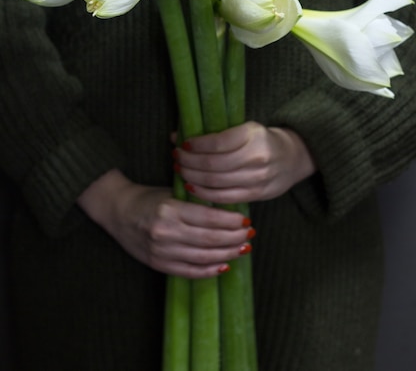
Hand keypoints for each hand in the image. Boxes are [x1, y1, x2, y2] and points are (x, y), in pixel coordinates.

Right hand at [77, 169, 253, 278]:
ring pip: (202, 257)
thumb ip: (195, 201)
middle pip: (209, 239)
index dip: (231, 221)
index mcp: (170, 209)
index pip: (208, 218)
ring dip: (227, 254)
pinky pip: (188, 271)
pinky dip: (208, 270)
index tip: (246, 220)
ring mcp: (161, 251)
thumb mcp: (171, 191)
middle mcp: (165, 232)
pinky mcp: (157, 264)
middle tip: (250, 235)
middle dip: (234, 238)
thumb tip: (227, 210)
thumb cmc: (148, 198)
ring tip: (243, 249)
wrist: (117, 210)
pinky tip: (223, 265)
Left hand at [174, 121, 316, 203]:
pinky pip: (225, 197)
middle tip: (176, 158)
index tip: (182, 144)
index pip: (218, 142)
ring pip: (217, 182)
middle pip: (214, 164)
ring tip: (181, 171)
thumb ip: (217, 133)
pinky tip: (192, 187)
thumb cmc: (262, 140)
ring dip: (193, 177)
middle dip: (189, 162)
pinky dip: (205, 194)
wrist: (293, 157)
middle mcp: (256, 157)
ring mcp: (258, 178)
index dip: (196, 145)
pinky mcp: (257, 194)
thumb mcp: (246, 128)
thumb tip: (178, 135)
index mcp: (252, 135)